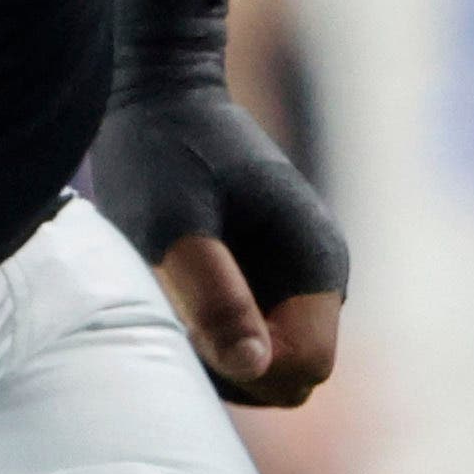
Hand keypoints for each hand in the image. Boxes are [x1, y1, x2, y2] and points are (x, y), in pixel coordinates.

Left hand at [89, 86, 348, 406]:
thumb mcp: (175, 224)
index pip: (307, 364)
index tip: (192, 325)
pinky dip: (210, 337)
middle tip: (174, 315)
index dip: (251, 367)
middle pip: (291, 377)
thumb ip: (215, 294)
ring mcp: (291, 282)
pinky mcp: (263, 282)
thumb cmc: (163, 153)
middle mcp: (315, 278)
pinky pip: (246, 341)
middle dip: (234, 369)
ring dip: (218, 356)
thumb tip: (253, 367)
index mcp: (315, 262)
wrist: (158, 97)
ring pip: (266, 366)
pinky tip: (172, 297)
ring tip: (169, 301)